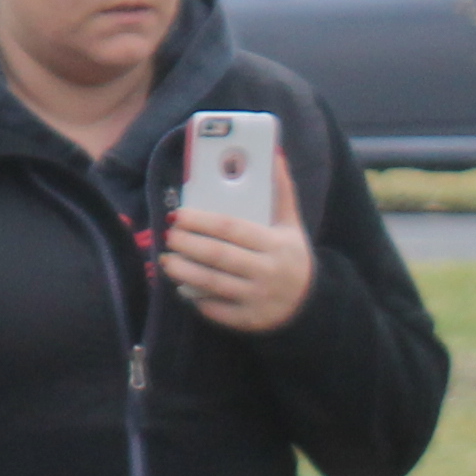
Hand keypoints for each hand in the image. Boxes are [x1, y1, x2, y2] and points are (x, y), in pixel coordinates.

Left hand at [163, 160, 315, 335]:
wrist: (309, 304)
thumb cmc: (291, 256)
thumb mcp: (291, 225)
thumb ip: (281, 192)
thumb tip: (274, 154)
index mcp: (276, 244)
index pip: (232, 229)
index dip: (202, 221)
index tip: (179, 215)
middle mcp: (267, 272)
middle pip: (218, 256)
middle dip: (188, 244)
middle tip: (168, 235)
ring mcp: (257, 299)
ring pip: (212, 284)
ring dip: (184, 272)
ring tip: (166, 260)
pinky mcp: (248, 321)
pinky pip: (215, 310)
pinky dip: (196, 298)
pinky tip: (181, 286)